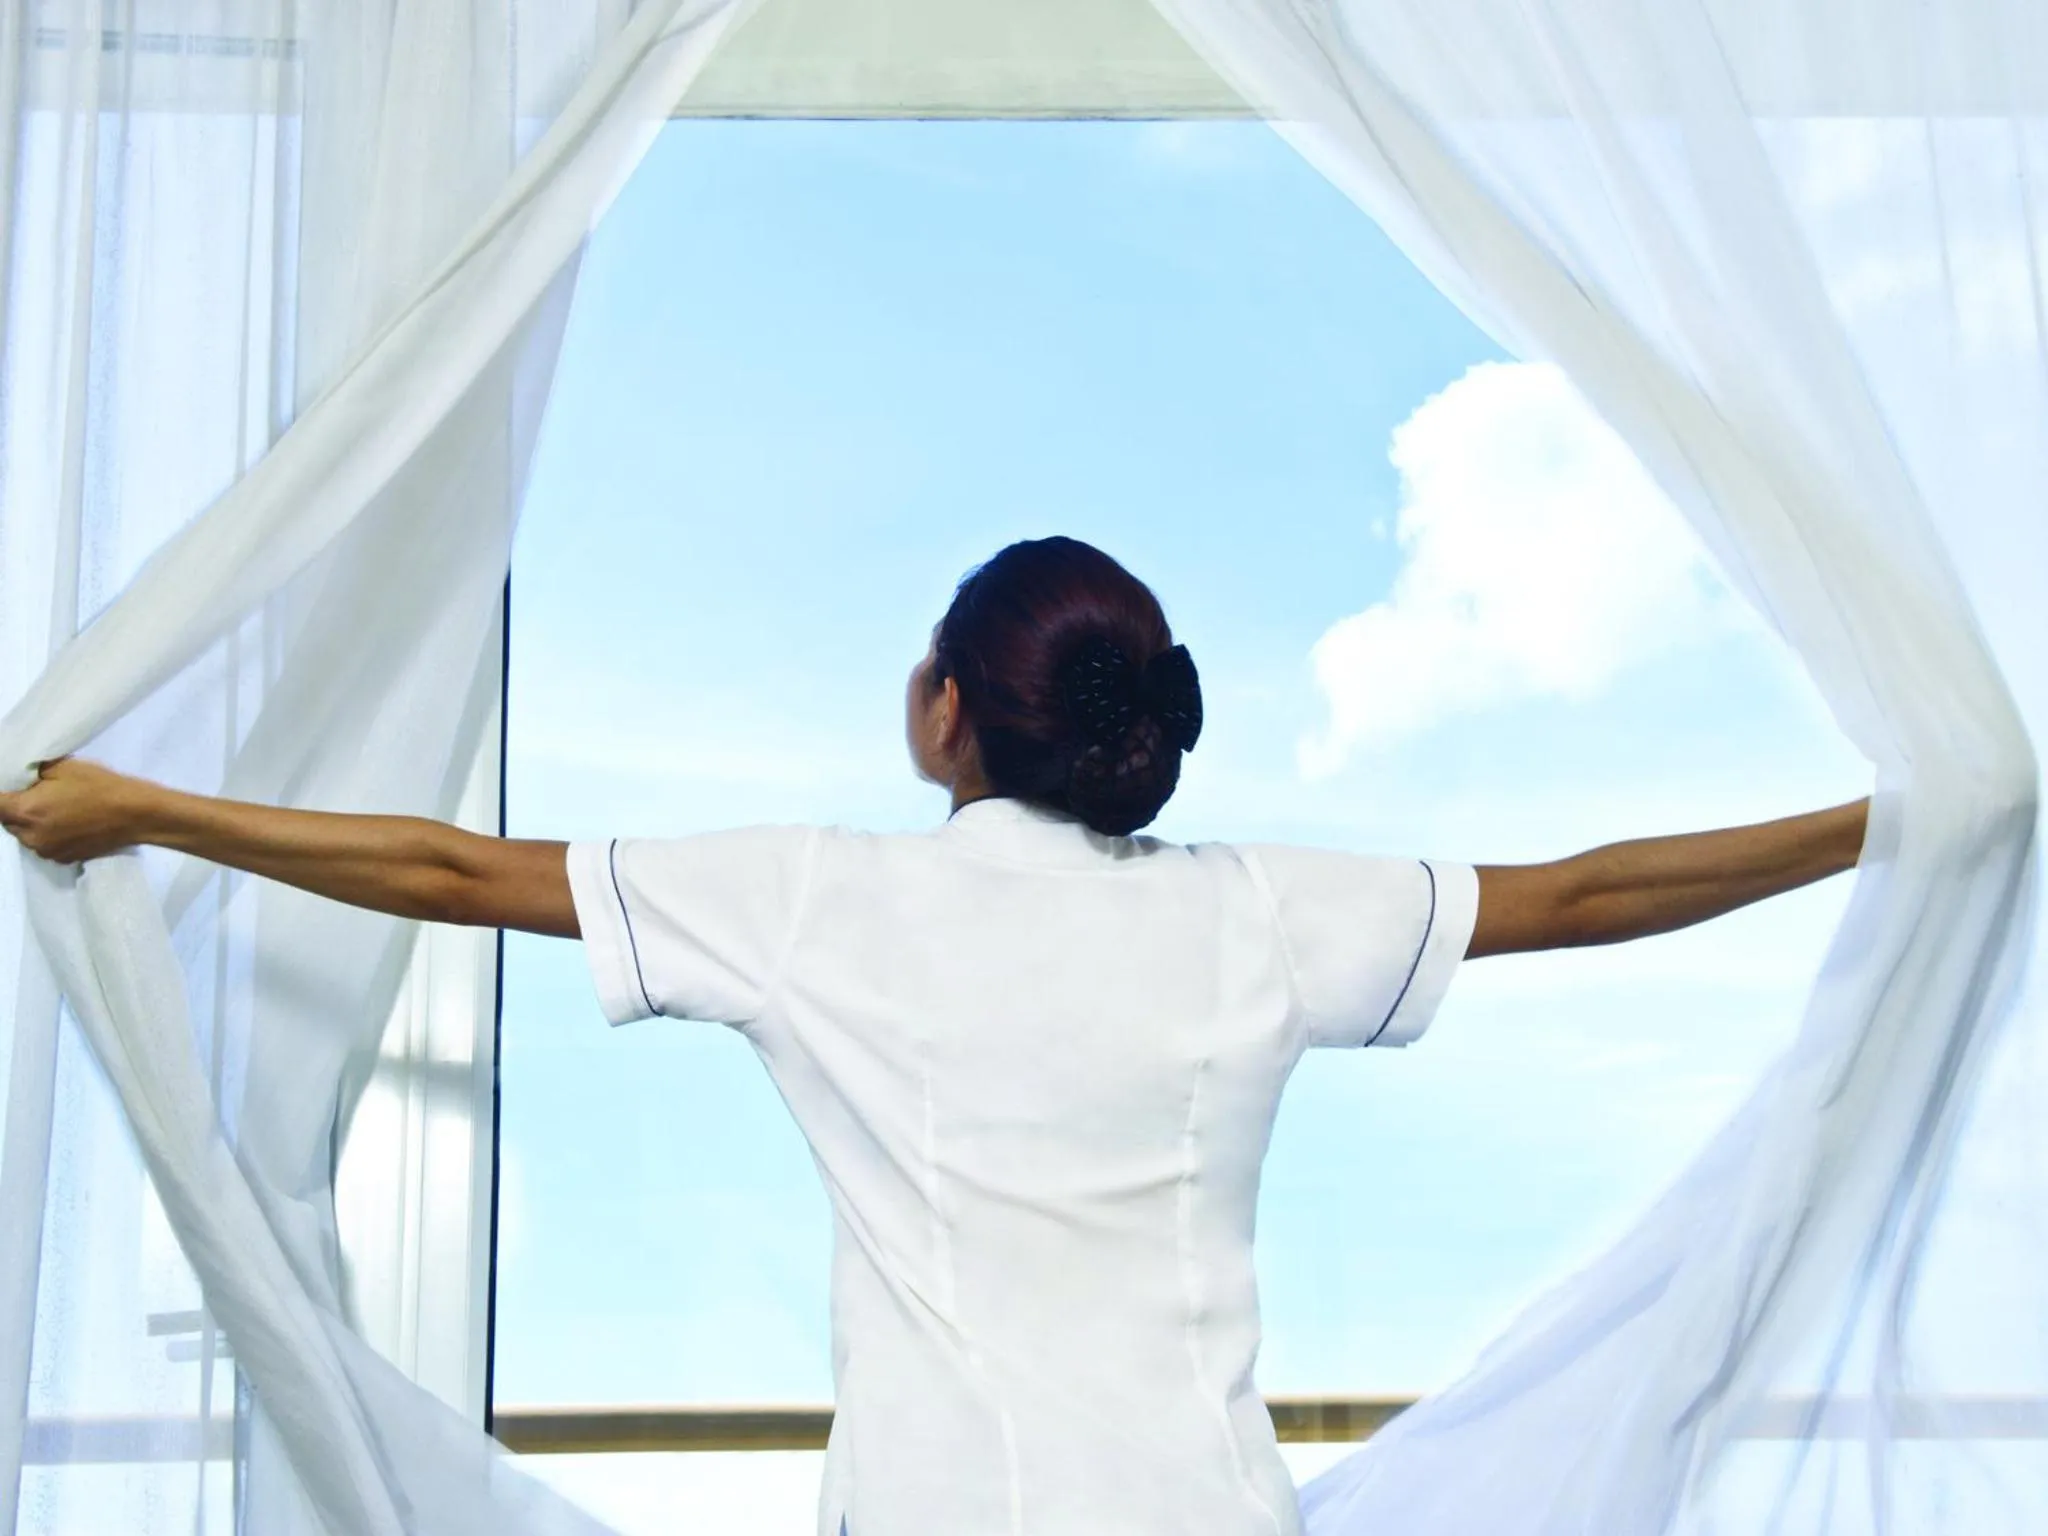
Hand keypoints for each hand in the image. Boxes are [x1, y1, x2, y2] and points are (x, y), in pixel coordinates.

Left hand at [0, 758, 159, 863]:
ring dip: (32, 823)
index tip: (16, 788)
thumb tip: (19, 780)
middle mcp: (30, 836)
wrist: (136, 814)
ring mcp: (46, 851)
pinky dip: (49, 834)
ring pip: (26, 835)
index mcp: (24, 811)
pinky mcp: (63, 859)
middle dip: (15, 808)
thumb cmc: (100, 786)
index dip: (3, 794)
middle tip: (40, 794)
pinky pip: (44, 845)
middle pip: (7, 821)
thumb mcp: (62, 766)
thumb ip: (31, 773)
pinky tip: (69, 823)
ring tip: (57, 810)